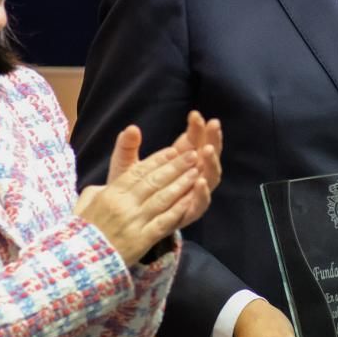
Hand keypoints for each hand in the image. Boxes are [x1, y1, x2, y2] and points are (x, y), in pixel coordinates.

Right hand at [75, 144, 203, 265]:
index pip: (138, 172)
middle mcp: (123, 205)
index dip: (158, 159)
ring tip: (196, 171)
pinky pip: (165, 221)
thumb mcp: (84, 206)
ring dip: (182, 183)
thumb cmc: (80, 235)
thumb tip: (106, 185)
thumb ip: (96, 191)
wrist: (79, 265)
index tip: (173, 150)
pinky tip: (191, 199)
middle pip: (154, 181)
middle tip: (192, 155)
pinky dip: (179, 209)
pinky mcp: (142, 240)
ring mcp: (134, 223)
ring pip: (163, 198)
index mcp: (110, 194)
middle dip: (176, 166)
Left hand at [105, 112, 221, 223]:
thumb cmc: (128, 190)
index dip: (197, 127)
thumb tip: (131, 128)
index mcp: (180, 160)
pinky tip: (201, 181)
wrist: (123, 221)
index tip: (194, 115)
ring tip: (207, 150)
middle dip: (213, 139)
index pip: (195, 139)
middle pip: (209, 154)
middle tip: (214, 124)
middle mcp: (192, 175)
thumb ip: (127, 148)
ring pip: (211, 176)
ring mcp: (193, 194)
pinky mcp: (189, 212)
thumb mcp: (126, 166)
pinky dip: (203, 193)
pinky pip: (201, 203)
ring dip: (212, 163)